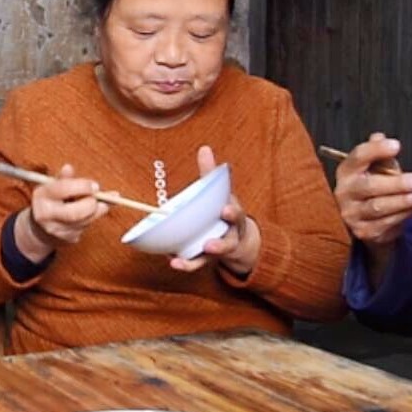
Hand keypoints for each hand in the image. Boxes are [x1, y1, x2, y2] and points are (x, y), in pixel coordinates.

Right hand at [13, 163, 108, 261]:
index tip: (95, 185)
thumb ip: (63, 178)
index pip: (63, 189)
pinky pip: (86, 228)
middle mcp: (46, 215)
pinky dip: (93, 218)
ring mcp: (56, 229)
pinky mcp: (67, 239)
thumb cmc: (51, 201)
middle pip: (74, 212)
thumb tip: (68, 167)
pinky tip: (92, 212)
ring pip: (84, 221)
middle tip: (98, 197)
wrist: (40, 227)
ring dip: (97, 211)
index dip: (82, 186)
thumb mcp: (53, 186)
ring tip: (100, 203)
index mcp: (42, 196)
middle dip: (91, 204)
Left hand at [170, 146, 260, 275]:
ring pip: (211, 257)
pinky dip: (186, 264)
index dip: (232, 213)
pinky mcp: (208, 258)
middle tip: (209, 244)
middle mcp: (229, 235)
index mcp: (233, 217)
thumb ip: (211, 173)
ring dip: (197, 259)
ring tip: (180, 260)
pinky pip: (197, 263)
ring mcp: (219, 249)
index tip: (225, 209)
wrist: (239, 239)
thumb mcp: (221, 192)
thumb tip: (204, 148)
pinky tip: (172, 262)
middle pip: (227, 242)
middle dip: (219, 244)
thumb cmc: (223, 209)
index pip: (236, 215)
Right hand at [333, 133, 411, 247]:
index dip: (376, 150)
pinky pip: (386, 223)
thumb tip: (379, 137)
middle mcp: (344, 193)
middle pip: (370, 186)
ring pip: (379, 207)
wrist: (362, 221)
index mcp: (346, 171)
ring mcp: (352, 214)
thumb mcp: (373, 168)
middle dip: (396, 184)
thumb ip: (378, 154)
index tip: (396, 146)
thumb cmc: (371, 188)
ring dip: (404, 201)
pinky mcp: (364, 231)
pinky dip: (404, 215)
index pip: (358, 157)